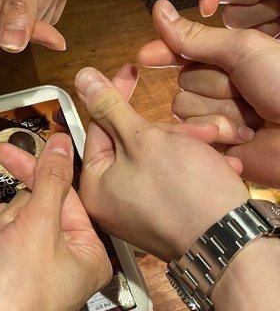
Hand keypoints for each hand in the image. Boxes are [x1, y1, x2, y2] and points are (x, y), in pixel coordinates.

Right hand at [0, 132, 110, 310]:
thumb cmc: (15, 295)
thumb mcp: (37, 225)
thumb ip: (50, 179)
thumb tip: (62, 144)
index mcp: (86, 249)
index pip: (62, 192)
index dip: (35, 170)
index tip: (9, 150)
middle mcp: (62, 259)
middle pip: (30, 205)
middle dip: (12, 217)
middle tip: (8, 238)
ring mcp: (30, 269)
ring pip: (7, 221)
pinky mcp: (3, 276)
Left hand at [75, 65, 248, 261]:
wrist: (229, 239)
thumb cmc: (183, 190)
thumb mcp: (142, 139)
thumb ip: (110, 106)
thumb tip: (82, 79)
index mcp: (95, 184)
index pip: (98, 126)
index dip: (116, 95)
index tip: (130, 71)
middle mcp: (111, 201)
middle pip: (131, 142)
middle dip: (167, 130)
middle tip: (199, 130)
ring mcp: (137, 210)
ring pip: (157, 157)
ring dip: (186, 145)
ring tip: (215, 146)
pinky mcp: (163, 214)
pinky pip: (171, 178)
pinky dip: (193, 166)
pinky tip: (218, 166)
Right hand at [138, 0, 279, 186]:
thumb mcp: (243, 50)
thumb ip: (196, 37)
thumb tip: (160, 12)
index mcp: (233, 56)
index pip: (187, 49)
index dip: (166, 51)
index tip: (143, 57)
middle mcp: (223, 84)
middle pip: (183, 78)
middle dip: (213, 85)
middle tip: (247, 92)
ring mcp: (219, 113)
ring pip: (182, 106)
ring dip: (216, 111)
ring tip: (251, 119)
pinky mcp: (216, 142)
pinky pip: (189, 132)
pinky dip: (215, 133)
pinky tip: (244, 137)